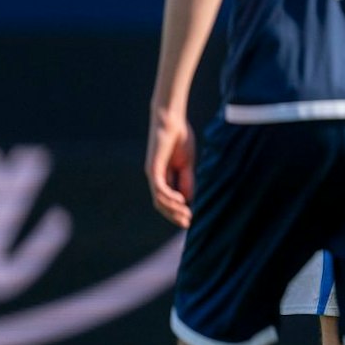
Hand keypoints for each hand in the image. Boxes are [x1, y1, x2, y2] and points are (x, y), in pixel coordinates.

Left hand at [146, 107, 194, 227]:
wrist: (171, 121)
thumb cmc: (180, 138)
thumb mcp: (187, 163)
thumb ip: (187, 180)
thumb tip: (188, 199)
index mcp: (164, 177)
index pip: (168, 200)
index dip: (178, 212)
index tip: (191, 220)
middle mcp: (156, 178)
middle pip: (161, 204)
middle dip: (174, 215)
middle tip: (188, 224)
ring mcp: (153, 173)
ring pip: (160, 200)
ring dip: (173, 209)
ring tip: (186, 214)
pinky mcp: (154, 168)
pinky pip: (160, 188)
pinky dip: (170, 196)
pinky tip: (181, 201)